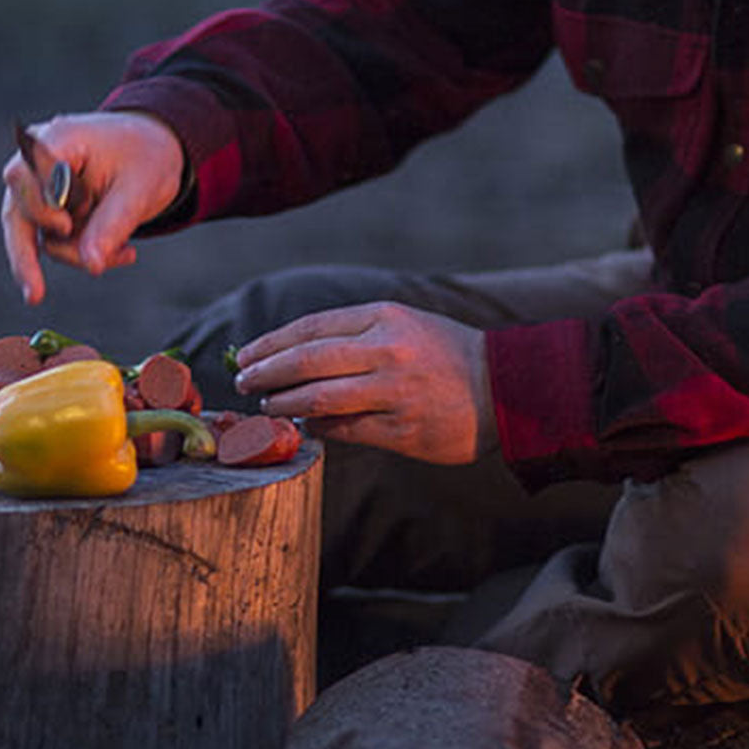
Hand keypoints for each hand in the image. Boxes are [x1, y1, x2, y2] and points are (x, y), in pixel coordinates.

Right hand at [1, 111, 186, 304]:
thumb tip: (91, 264)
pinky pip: (57, 244)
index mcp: (57, 141)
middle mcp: (38, 166)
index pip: (27, 177)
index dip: (42, 206)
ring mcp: (41, 192)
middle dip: (27, 255)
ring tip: (126, 253)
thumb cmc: (147, 156)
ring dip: (79, 253)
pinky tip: (126, 253)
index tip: (65, 227)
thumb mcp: (141, 188)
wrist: (156, 149)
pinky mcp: (52, 214)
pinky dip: (87, 253)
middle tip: (35, 294)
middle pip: (17, 213)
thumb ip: (114, 225)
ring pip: (39, 237)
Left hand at [233, 303, 498, 464]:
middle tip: (243, 383)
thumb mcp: (404, 324)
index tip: (247, 356)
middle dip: (266, 374)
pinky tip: (308, 427)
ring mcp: (395, 392)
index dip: (272, 343)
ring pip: (318, 400)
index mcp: (385, 318)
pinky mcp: (403, 430)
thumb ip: (354, 335)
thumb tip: (292, 352)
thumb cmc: (446, 353)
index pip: (312, 328)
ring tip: (268, 407)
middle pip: (306, 362)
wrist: (505, 387)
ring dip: (285, 405)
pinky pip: (345, 431)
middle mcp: (388, 351)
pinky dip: (320, 429)